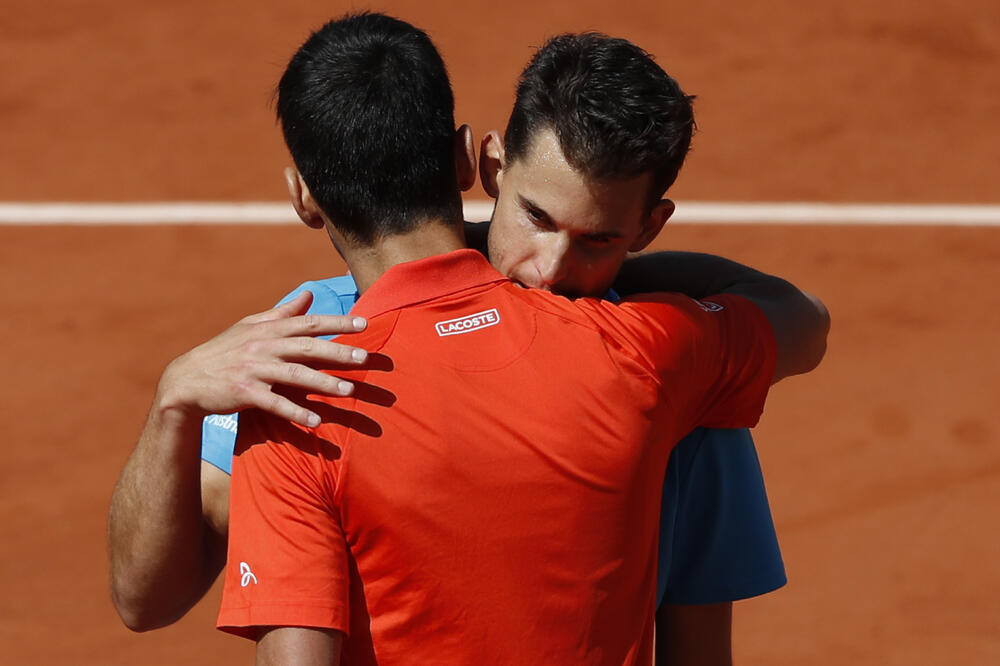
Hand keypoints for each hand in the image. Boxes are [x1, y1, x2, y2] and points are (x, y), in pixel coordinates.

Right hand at [156, 291, 369, 427]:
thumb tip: (309, 294)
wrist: (186, 379)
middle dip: (338, 351)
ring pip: (294, 375)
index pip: (308, 322)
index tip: (364, 322)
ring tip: (348, 391)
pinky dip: (295, 412)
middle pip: (307, 347)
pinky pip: (274, 403)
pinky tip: (315, 421)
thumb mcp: (251, 326)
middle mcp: (263, 346)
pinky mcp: (244, 393)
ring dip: (323, 383)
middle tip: (365, 357)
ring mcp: (253, 370)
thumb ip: (283, 312)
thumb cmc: (225, 351)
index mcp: (268, 329)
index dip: (337, 321)